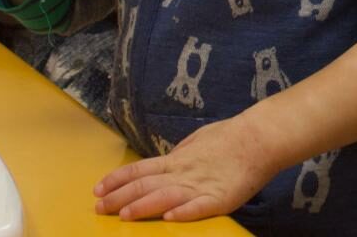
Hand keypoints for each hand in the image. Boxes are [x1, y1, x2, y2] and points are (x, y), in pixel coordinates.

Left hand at [93, 117, 280, 221]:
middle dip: (118, 196)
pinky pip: (199, 207)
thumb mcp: (196, 142)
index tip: (98, 188)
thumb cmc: (229, 138)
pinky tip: (169, 219)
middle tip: (98, 207)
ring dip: (142, 206)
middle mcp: (184, 172)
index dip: (117, 179)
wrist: (259, 138)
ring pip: (165, 196)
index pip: (139, 169)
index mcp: (177, 159)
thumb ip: (179, 156)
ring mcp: (201, 185)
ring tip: (123, 215)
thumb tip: (164, 163)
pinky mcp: (220, 197)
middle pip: (145, 184)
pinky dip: (183, 213)